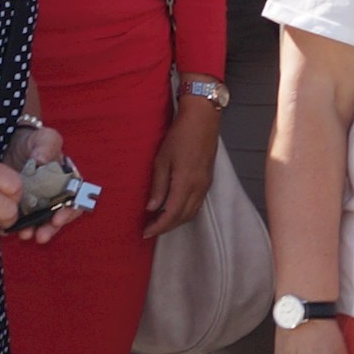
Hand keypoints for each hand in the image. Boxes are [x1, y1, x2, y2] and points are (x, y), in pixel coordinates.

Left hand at [142, 94, 224, 239]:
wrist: (203, 120)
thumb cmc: (180, 136)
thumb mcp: (162, 160)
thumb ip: (159, 186)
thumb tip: (152, 208)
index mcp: (185, 183)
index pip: (171, 214)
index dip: (158, 226)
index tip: (145, 233)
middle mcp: (198, 188)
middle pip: (183, 217)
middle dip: (166, 227)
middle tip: (149, 229)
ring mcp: (205, 185)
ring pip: (191, 212)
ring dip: (176, 221)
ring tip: (159, 222)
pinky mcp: (208, 180)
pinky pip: (197, 204)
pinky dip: (184, 212)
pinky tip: (174, 208)